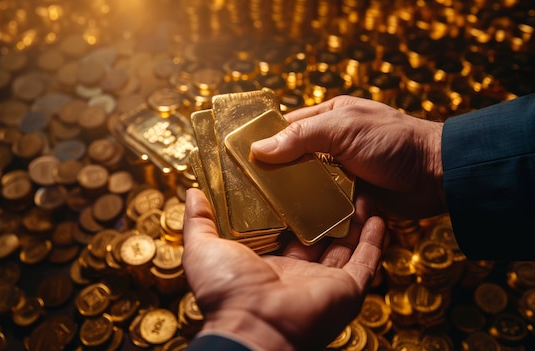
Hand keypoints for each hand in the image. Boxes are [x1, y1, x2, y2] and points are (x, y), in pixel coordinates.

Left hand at [182, 188, 384, 350]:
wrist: (255, 324)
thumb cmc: (226, 291)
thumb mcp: (202, 249)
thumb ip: (198, 222)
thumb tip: (193, 192)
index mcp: (267, 264)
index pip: (284, 232)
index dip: (291, 209)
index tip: (296, 180)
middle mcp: (298, 273)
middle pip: (317, 237)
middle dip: (325, 212)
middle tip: (330, 180)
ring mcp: (324, 280)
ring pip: (345, 245)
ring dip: (353, 220)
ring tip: (357, 190)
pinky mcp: (346, 287)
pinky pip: (366, 260)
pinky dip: (375, 239)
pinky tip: (376, 214)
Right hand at [252, 95, 445, 218]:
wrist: (436, 176)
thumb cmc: (392, 142)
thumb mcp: (344, 129)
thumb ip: (301, 136)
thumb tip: (257, 148)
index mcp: (328, 118)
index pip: (285, 128)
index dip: (262, 141)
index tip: (237, 159)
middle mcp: (330, 145)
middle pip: (290, 160)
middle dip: (273, 174)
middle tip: (247, 191)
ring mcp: (339, 173)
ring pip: (304, 185)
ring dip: (291, 196)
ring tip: (265, 212)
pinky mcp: (348, 198)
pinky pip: (321, 205)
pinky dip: (311, 212)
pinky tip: (293, 222)